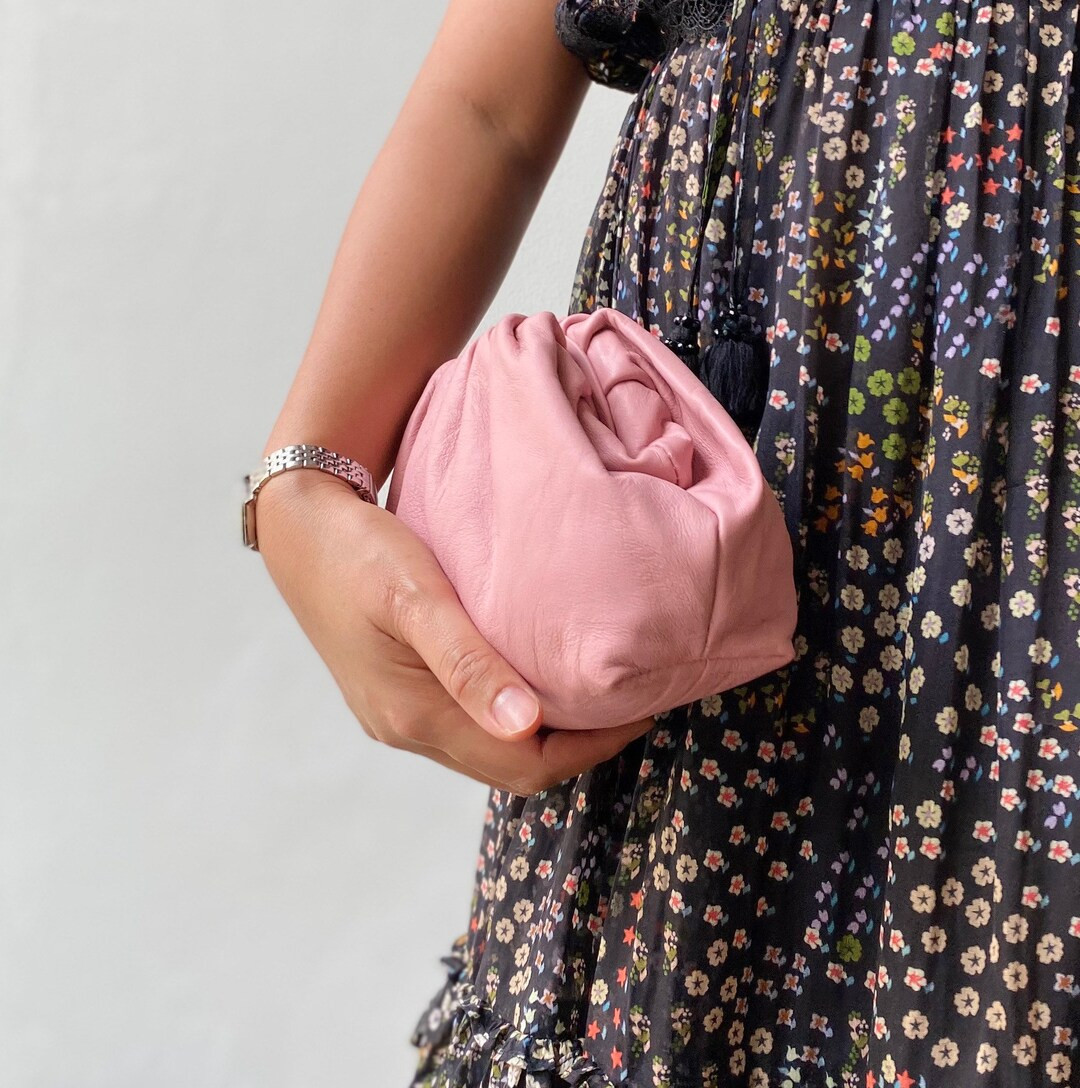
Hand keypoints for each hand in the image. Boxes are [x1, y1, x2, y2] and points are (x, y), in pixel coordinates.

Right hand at [254, 470, 656, 794]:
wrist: (299, 531)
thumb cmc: (359, 553)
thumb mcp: (416, 598)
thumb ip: (467, 662)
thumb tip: (525, 723)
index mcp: (414, 715)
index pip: (524, 765)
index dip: (592, 749)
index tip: (642, 712)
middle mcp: (406, 729)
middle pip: (511, 768)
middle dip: (578, 747)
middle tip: (631, 704)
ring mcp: (396, 716)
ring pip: (490, 750)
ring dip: (547, 734)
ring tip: (595, 693)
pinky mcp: (395, 695)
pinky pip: (468, 726)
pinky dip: (513, 715)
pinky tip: (537, 679)